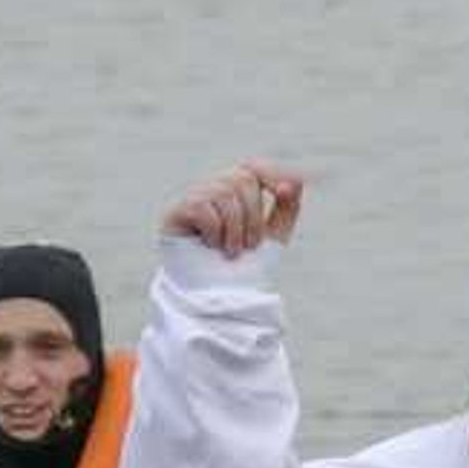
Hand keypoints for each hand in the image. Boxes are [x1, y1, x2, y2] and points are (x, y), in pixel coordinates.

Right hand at [162, 158, 306, 257]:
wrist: (215, 300)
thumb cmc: (242, 270)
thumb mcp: (272, 238)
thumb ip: (286, 209)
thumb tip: (295, 181)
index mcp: (234, 192)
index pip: (253, 167)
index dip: (272, 174)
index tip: (287, 192)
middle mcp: (211, 189)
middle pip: (242, 178)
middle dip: (254, 215)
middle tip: (250, 246)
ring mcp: (191, 198)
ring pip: (225, 192)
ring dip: (235, 228)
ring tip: (231, 252)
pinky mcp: (173, 212)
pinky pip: (202, 207)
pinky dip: (214, 231)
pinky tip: (209, 247)